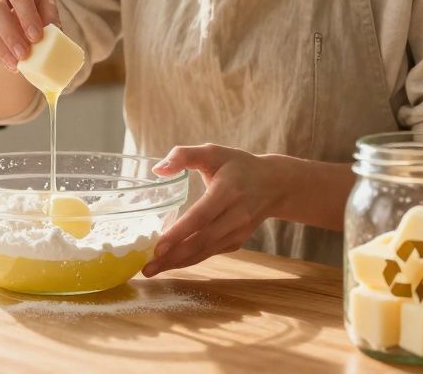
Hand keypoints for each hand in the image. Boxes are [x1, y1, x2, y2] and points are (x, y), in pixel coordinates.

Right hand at [0, 0, 59, 70]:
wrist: (12, 11)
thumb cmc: (34, 7)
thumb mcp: (46, 8)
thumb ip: (50, 20)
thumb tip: (53, 37)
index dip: (27, 16)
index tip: (37, 37)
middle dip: (11, 35)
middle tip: (24, 55)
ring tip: (16, 64)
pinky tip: (6, 62)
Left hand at [142, 145, 286, 277]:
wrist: (275, 185)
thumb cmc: (238, 165)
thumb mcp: (213, 152)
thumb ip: (184, 155)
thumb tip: (158, 169)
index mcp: (228, 190)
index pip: (201, 216)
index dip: (180, 233)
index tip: (158, 246)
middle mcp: (236, 215)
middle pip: (202, 241)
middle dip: (173, 256)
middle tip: (147, 267)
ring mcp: (238, 231)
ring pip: (205, 252)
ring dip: (178, 263)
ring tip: (152, 270)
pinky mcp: (237, 241)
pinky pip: (210, 253)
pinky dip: (190, 260)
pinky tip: (170, 263)